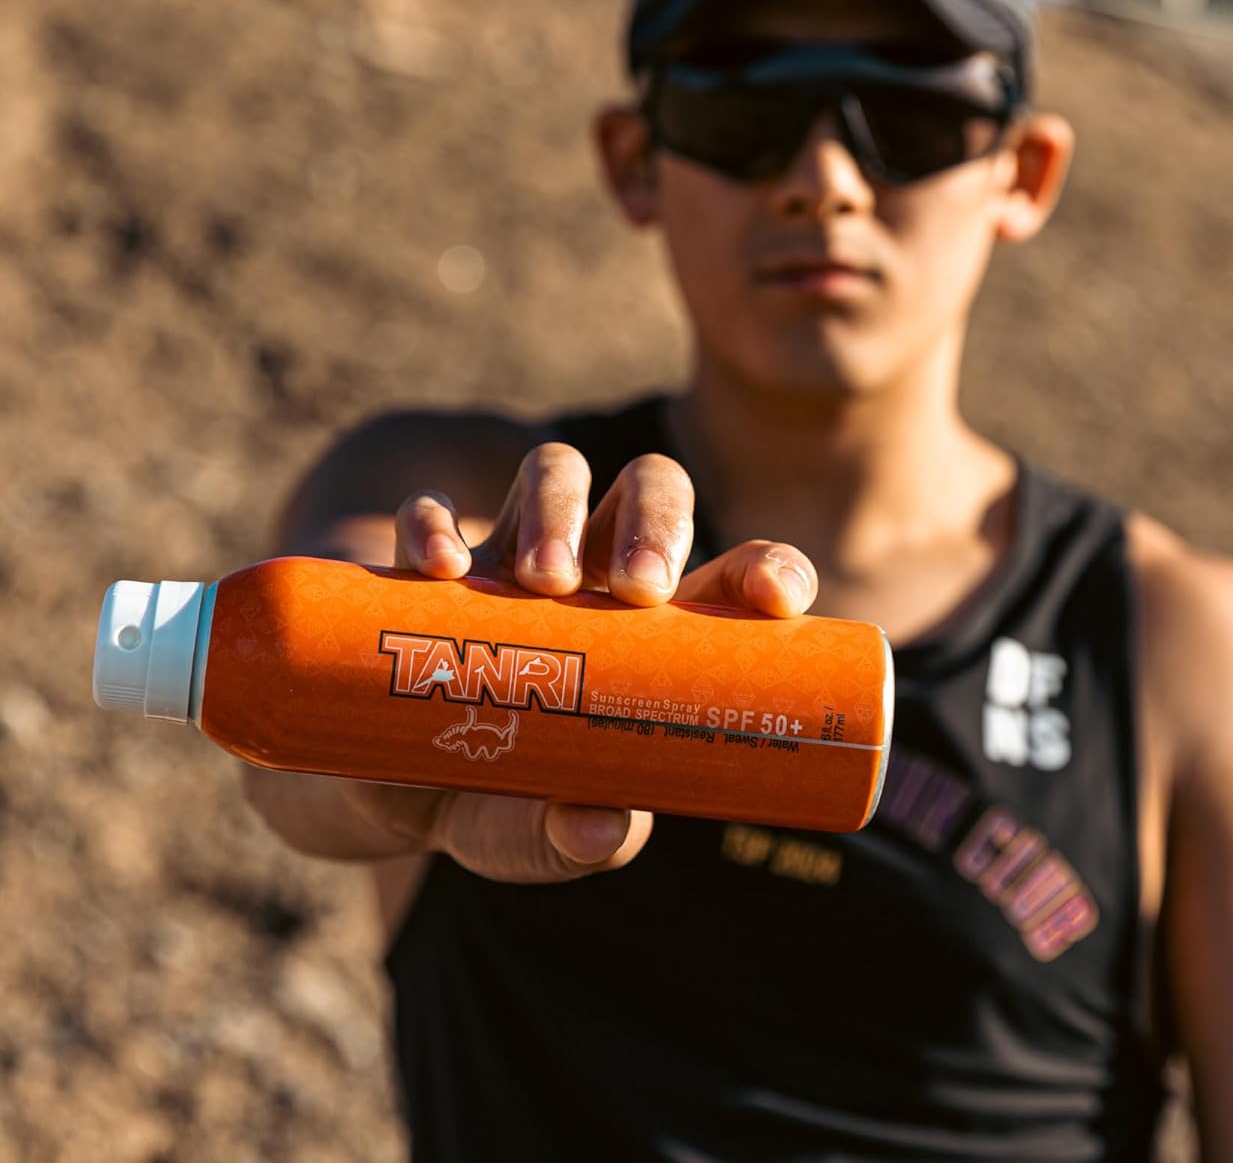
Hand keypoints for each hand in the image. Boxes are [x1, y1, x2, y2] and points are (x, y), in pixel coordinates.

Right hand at [339, 443, 818, 883]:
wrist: (376, 790)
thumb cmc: (497, 800)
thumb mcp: (532, 831)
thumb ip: (569, 838)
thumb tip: (603, 827)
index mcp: (654, 631)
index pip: (733, 574)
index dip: (769, 568)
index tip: (777, 600)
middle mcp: (593, 573)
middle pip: (649, 489)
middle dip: (655, 521)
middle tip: (640, 590)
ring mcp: (509, 557)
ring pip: (554, 471)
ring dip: (557, 509)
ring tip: (545, 582)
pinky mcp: (425, 566)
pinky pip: (428, 513)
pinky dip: (434, 524)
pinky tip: (441, 567)